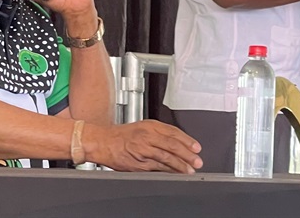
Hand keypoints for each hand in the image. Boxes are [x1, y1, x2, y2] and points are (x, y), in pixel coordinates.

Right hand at [85, 120, 202, 173]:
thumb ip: (159, 133)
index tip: (196, 147)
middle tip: (197, 160)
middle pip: (172, 145)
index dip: (187, 140)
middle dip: (187, 154)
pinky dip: (168, 171)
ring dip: (180, 165)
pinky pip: (157, 168)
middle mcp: (147, 136)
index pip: (173, 132)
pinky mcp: (139, 163)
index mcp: (149, 125)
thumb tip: (178, 142)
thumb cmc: (121, 136)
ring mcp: (143, 150)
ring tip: (189, 170)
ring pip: (166, 157)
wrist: (102, 142)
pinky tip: (175, 174)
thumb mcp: (142, 127)